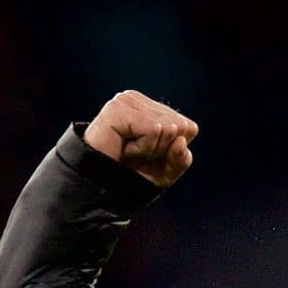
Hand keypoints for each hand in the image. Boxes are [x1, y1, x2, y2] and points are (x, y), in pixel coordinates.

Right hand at [83, 90, 198, 187]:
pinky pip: (153, 130)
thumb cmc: (130, 176)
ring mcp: (126, 101)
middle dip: (162, 150)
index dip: (173, 150)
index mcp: (151, 109)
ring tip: (128, 152)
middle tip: (136, 156)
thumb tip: (181, 140)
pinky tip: (123, 149)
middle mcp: (139, 100)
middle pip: (180, 127)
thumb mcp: (165, 171)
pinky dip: (143, 148)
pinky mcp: (117, 108)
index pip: (188, 127)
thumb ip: (180, 158)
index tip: (148, 156)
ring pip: (168, 128)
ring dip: (150, 150)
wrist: (98, 187)